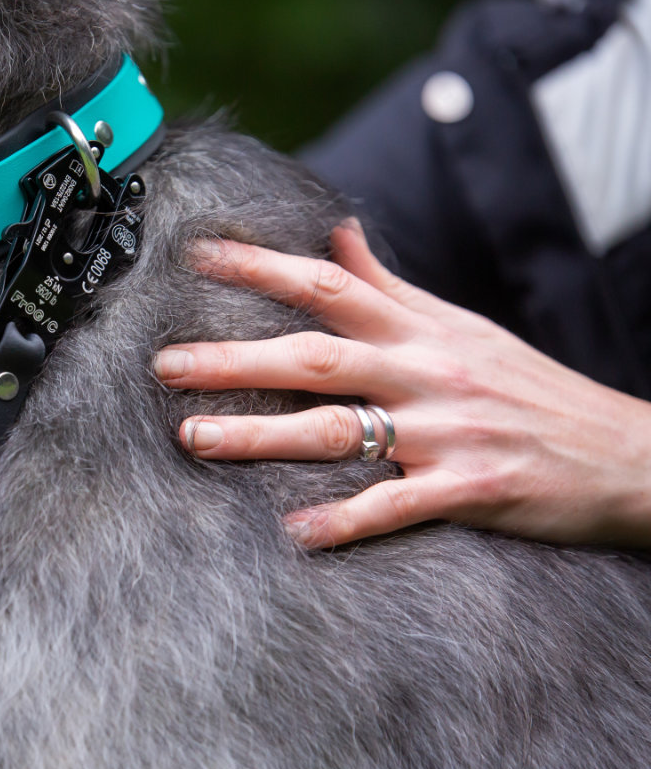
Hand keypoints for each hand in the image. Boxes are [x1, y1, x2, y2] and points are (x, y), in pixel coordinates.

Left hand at [154, 219, 650, 548]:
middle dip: (233, 359)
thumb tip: (339, 235)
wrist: (624, 452)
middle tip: (163, 365)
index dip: (260, 268)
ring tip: (194, 440)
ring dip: (259, 436)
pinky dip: (346, 520)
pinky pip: (396, 505)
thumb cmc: (529, 388)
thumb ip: (390, 286)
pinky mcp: (470, 489)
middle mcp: (425, 372)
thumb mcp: (461, 326)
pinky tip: (295, 533)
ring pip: (336, 429)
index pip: (327, 285)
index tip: (197, 257)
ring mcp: (445, 431)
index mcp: (420, 330)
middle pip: (313, 356)